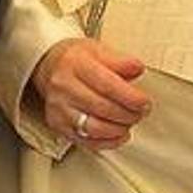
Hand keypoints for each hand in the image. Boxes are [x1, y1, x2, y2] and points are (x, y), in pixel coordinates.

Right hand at [30, 38, 151, 150]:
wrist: (48, 66)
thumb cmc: (75, 59)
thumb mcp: (98, 50)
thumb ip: (120, 61)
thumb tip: (138, 69)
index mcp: (76, 64)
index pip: (107, 85)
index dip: (130, 97)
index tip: (144, 102)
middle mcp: (64, 87)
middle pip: (102, 108)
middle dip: (128, 114)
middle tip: (141, 112)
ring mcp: (59, 108)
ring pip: (94, 128)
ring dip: (119, 129)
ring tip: (129, 122)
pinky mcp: (57, 125)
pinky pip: (86, 141)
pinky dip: (108, 142)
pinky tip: (118, 134)